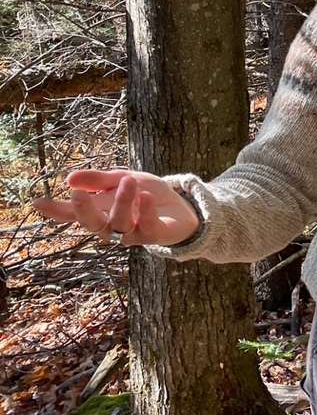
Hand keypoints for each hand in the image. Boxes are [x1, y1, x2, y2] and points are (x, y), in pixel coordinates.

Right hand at [30, 168, 201, 247]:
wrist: (181, 207)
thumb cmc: (145, 194)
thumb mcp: (122, 179)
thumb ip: (99, 180)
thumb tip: (69, 178)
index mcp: (99, 212)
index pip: (74, 213)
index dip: (56, 210)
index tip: (37, 202)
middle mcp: (111, 226)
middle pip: (92, 224)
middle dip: (83, 210)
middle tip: (76, 194)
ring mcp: (132, 233)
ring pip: (119, 224)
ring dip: (123, 202)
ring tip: (129, 181)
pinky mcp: (155, 236)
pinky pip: (147, 228)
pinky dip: (146, 211)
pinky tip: (146, 197)